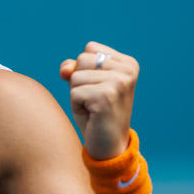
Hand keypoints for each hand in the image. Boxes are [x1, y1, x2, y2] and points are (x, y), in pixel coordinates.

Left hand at [59, 41, 139, 159]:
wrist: (109, 145)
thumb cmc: (95, 112)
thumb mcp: (84, 83)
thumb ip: (73, 67)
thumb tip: (65, 70)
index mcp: (127, 62)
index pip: (90, 48)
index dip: (85, 69)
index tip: (99, 87)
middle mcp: (127, 69)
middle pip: (82, 59)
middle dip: (80, 81)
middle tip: (95, 100)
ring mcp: (119, 82)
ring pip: (75, 76)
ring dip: (77, 94)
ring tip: (93, 107)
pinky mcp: (106, 96)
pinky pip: (74, 93)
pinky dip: (76, 105)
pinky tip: (92, 114)